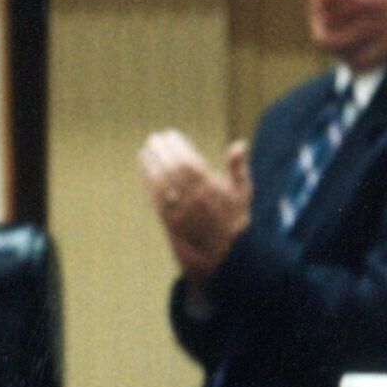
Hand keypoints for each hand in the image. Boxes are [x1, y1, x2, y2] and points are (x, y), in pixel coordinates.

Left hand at [139, 130, 251, 276]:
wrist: (224, 251)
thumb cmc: (234, 216)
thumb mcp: (242, 191)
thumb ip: (237, 168)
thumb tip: (239, 144)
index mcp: (212, 191)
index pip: (190, 164)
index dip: (178, 148)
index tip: (170, 135)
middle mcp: (193, 201)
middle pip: (172, 171)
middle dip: (161, 152)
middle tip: (154, 138)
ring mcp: (179, 211)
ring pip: (161, 183)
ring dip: (151, 164)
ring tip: (146, 149)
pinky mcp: (168, 221)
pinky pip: (154, 197)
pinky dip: (147, 180)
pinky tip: (144, 167)